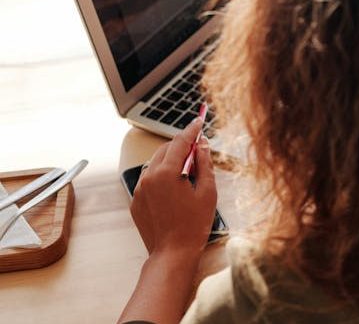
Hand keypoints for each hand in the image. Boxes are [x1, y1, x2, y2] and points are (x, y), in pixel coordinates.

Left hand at [130, 117, 216, 259]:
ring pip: (156, 164)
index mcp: (167, 172)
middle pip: (165, 150)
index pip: (180, 142)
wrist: (172, 253)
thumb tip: (202, 145)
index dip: (191, 130)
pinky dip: (162, 177)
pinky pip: (149, 180)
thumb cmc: (193, 225)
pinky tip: (176, 189)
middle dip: (181, 146)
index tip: (199, 120)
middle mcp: (149, 177)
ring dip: (171, 161)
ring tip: (188, 173)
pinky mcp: (136, 201)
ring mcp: (140, 189)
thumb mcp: (207, 191)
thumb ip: (204, 164)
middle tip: (198, 150)